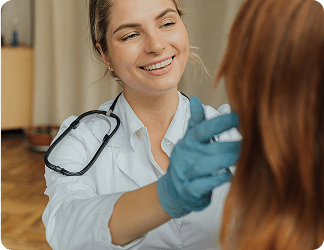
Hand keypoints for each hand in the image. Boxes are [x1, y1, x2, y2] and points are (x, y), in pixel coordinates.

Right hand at [157, 96, 240, 217]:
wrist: (174, 191)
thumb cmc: (187, 162)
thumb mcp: (189, 141)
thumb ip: (195, 122)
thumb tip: (196, 99)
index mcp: (188, 143)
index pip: (202, 130)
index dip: (219, 122)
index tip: (238, 116)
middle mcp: (186, 157)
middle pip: (209, 148)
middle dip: (230, 144)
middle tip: (250, 141)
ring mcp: (186, 174)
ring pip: (206, 166)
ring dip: (226, 160)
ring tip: (242, 157)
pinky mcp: (190, 191)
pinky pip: (204, 185)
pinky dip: (218, 179)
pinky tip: (230, 174)